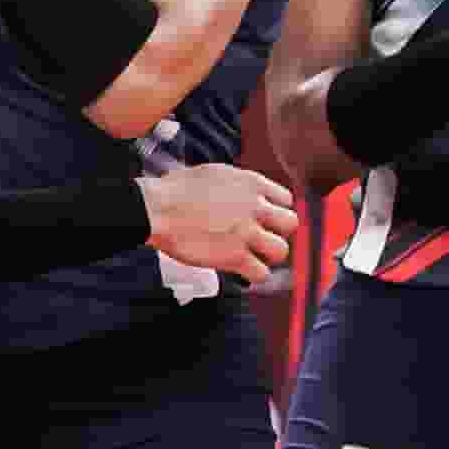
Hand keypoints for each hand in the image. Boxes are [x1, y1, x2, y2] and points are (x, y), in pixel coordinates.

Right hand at [143, 163, 299, 285]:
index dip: (276, 211)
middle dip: (278, 233)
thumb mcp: (214, 173)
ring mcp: (246, 232)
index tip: (265, 219)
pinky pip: (261, 273)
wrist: (157, 209)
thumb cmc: (175, 190)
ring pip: (281, 250)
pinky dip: (254, 275)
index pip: (286, 199)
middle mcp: (254, 206)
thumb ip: (236, 186)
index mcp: (250, 183)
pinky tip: (243, 271)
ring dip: (269, 256)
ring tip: (255, 257)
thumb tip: (241, 194)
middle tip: (263, 238)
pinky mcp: (234, 256)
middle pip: (290, 224)